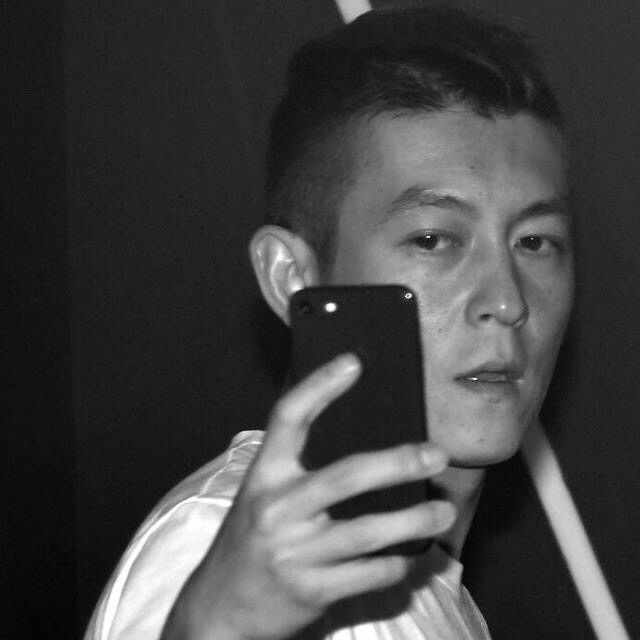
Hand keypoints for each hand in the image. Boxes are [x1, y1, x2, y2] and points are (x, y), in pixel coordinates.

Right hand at [161, 353, 454, 639]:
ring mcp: (293, 552)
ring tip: (444, 512)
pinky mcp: (310, 591)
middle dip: (398, 463)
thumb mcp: (262, 494)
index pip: (289, 419)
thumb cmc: (251, 538)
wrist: (220, 607)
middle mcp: (276, 509)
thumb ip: (297, 467)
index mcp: (263, 476)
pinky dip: (396, 563)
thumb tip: (358, 429)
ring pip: (367, 530)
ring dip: (414, 520)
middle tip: (437, 455)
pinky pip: (368, 573)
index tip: (353, 362)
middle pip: (346, 476)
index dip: (319, 386)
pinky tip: (410, 555)